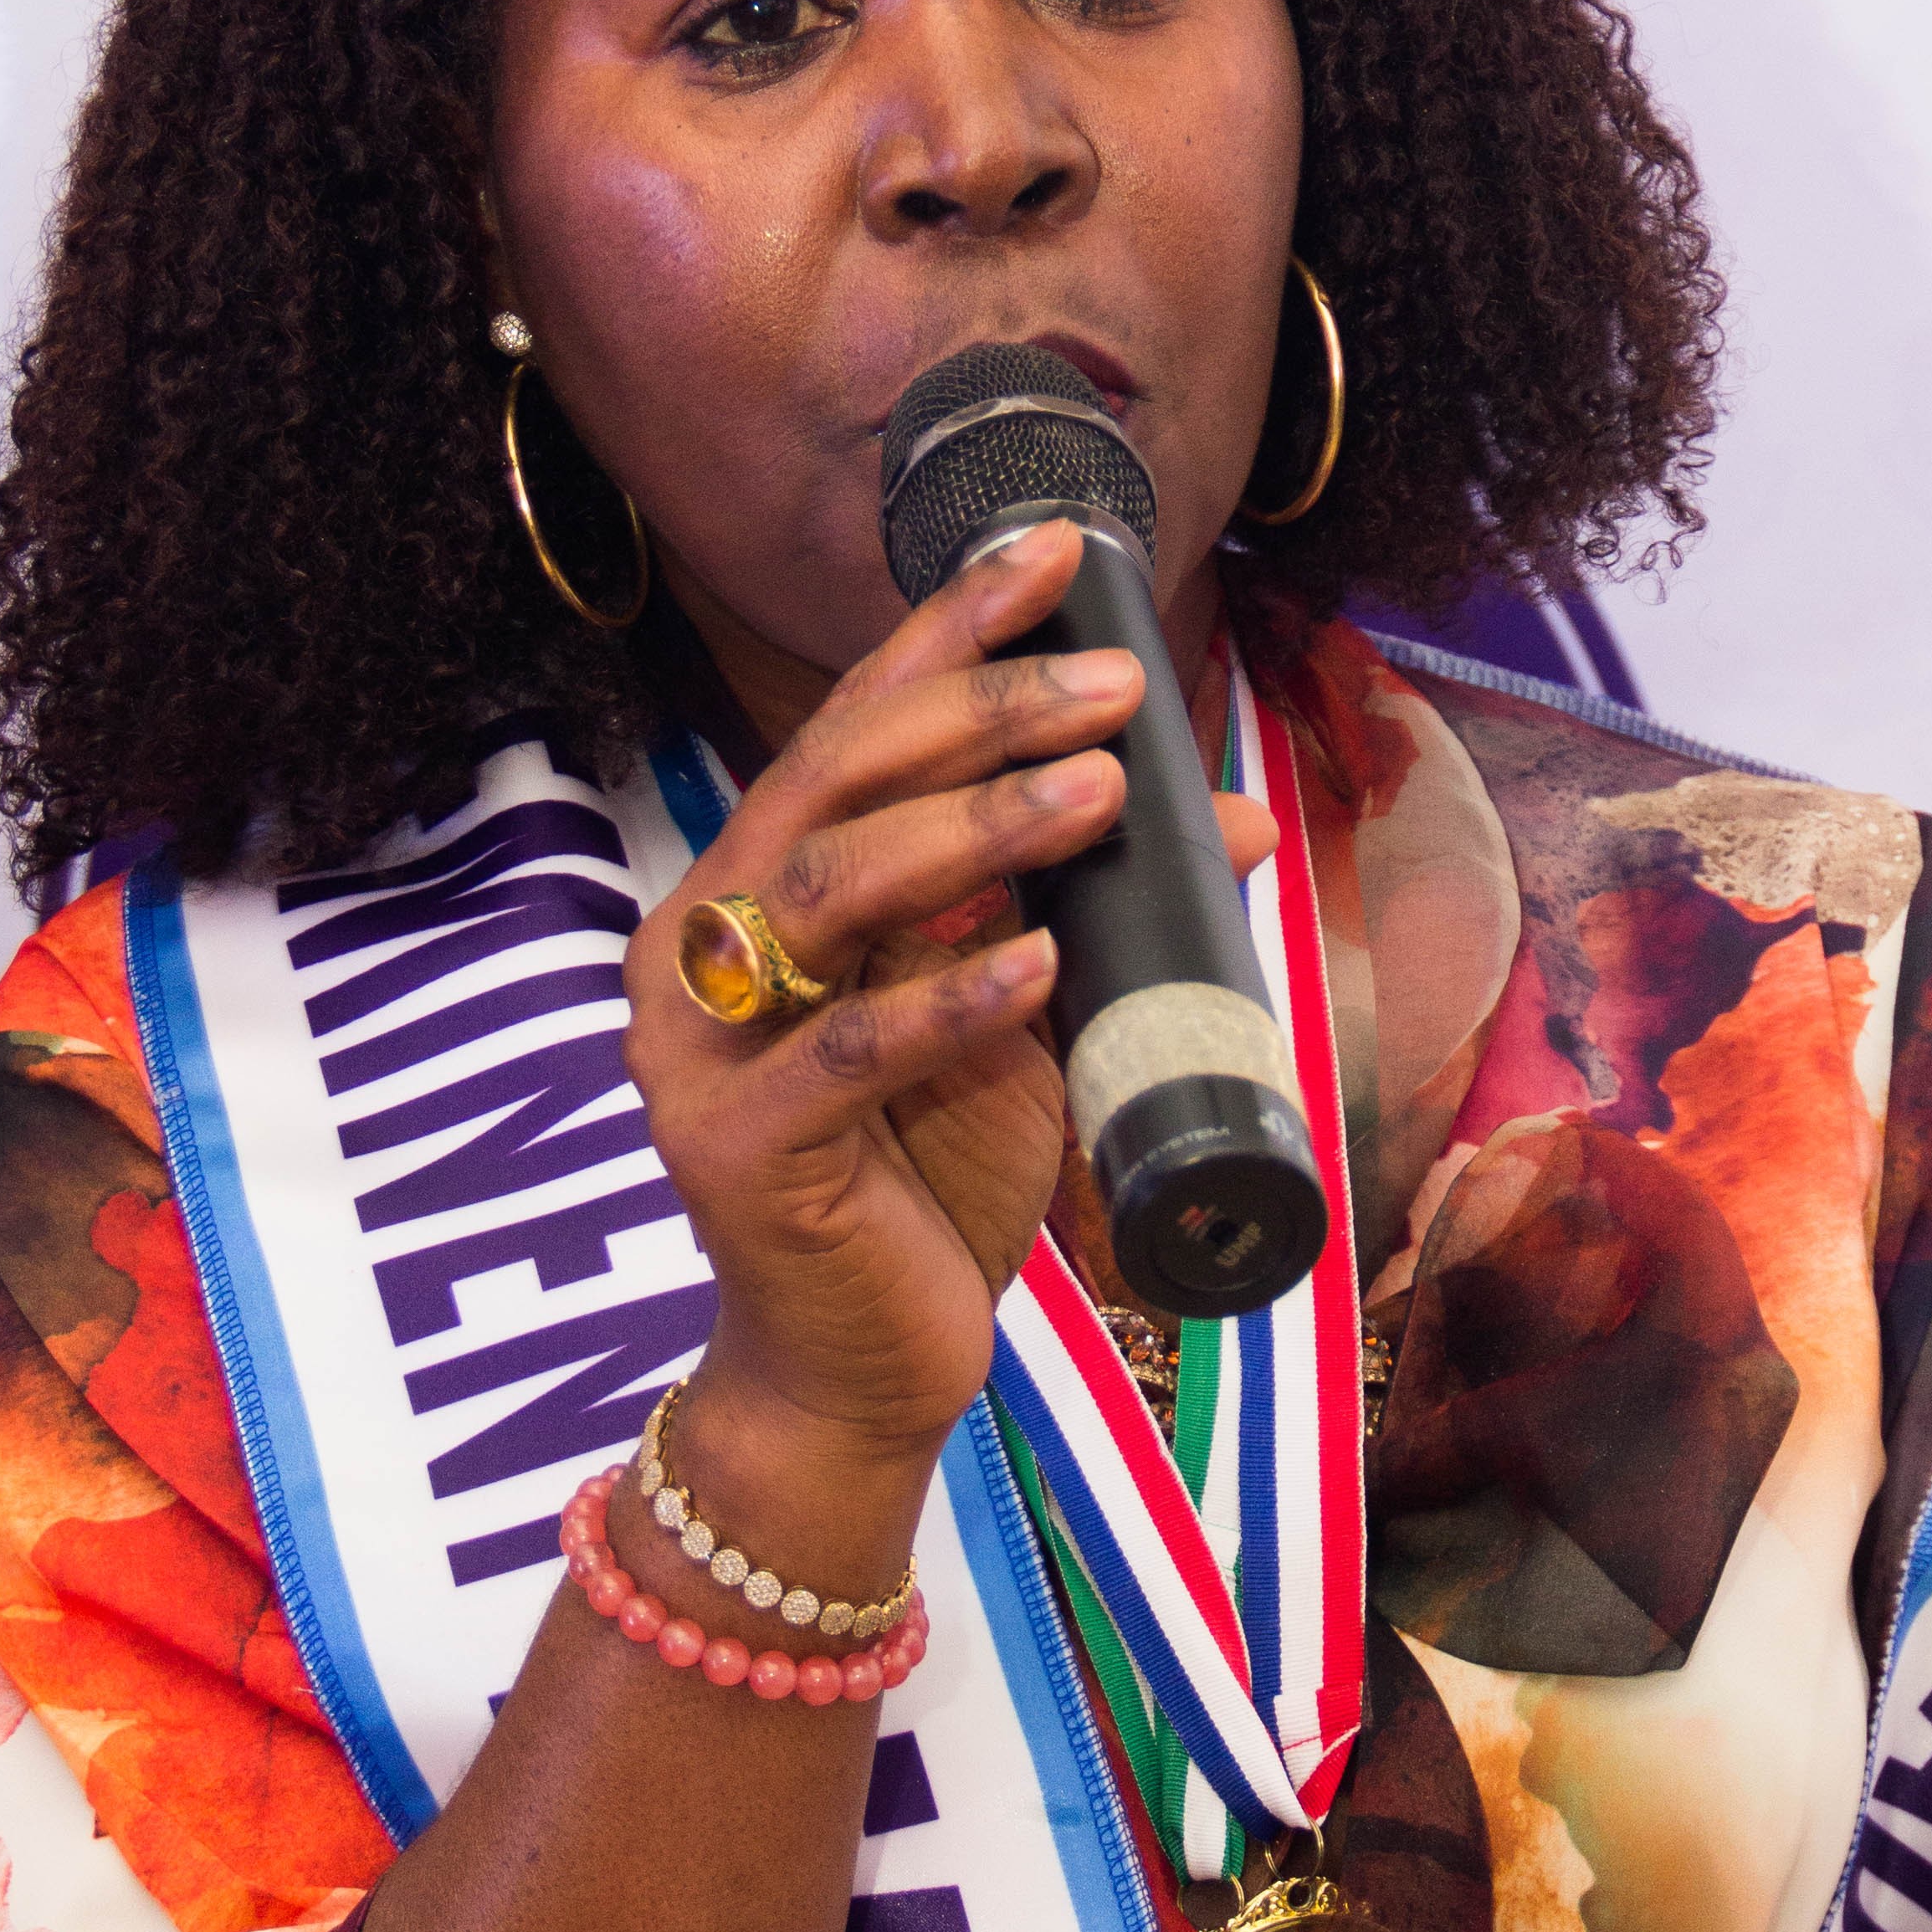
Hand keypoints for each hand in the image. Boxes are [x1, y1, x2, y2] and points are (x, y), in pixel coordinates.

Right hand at [624, 518, 1275, 1478]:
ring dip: (975, 829)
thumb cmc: (927, 1186)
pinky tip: (1036, 962)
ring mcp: (701, 1047)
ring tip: (1097, 790)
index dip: (948, 637)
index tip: (1055, 558)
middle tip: (1113, 684)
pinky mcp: (736, 1150)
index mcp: (757, 891)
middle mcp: (705, 945)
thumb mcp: (1023, 1028)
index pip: (855, 729)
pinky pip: (848, 1054)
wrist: (859, 1372)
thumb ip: (1082, 918)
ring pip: (832, 892)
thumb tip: (1230, 821)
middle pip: (836, 783)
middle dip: (979, 716)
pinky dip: (949, 999)